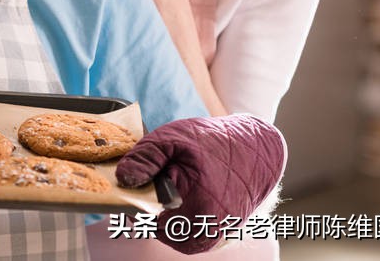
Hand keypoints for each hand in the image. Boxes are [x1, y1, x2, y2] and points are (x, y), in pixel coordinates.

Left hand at [116, 115, 286, 253]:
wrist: (256, 152)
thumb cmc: (215, 144)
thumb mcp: (174, 139)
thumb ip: (145, 158)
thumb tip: (123, 179)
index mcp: (194, 210)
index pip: (141, 214)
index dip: (132, 194)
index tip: (134, 175)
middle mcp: (202, 234)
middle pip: (150, 223)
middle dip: (144, 200)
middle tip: (156, 174)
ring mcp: (206, 240)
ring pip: (161, 228)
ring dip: (157, 207)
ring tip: (172, 181)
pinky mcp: (208, 240)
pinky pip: (175, 230)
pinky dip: (169, 213)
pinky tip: (177, 192)